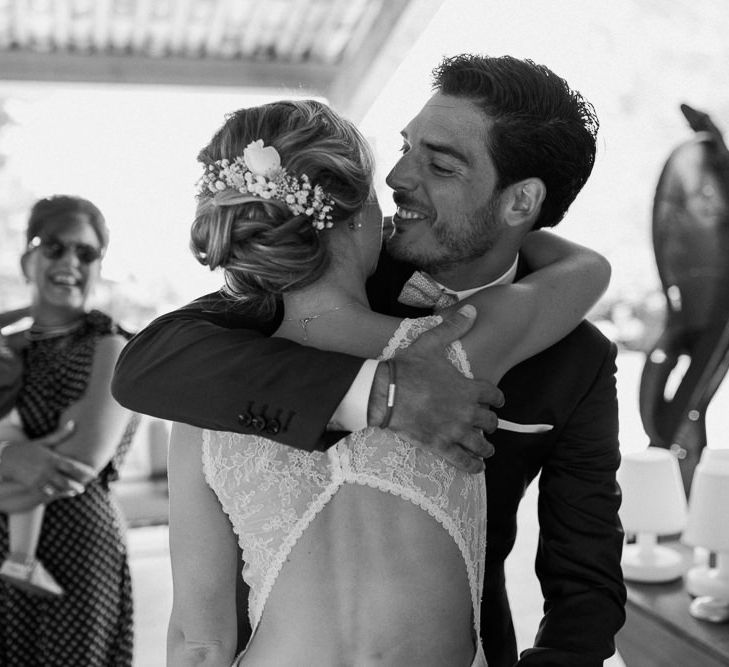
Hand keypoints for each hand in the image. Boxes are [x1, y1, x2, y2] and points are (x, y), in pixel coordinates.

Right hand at [0, 421, 94, 496]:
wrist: (5, 458)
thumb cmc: (27, 448)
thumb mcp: (44, 441)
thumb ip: (60, 435)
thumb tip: (73, 423)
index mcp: (52, 458)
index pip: (72, 466)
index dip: (84, 471)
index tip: (94, 473)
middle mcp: (47, 469)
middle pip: (66, 479)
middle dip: (76, 484)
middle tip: (84, 488)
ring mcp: (39, 478)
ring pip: (56, 487)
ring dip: (66, 490)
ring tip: (75, 492)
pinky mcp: (31, 485)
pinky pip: (44, 491)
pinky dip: (53, 493)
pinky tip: (58, 494)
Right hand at [368, 305, 503, 472]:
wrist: (384, 393)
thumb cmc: (407, 368)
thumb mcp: (430, 343)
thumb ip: (454, 327)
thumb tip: (472, 310)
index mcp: (468, 388)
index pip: (494, 396)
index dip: (496, 398)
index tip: (495, 401)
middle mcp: (467, 412)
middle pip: (490, 422)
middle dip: (490, 422)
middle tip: (486, 424)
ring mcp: (454, 431)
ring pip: (481, 444)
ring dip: (486, 447)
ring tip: (486, 448)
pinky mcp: (440, 446)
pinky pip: (464, 461)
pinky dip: (473, 466)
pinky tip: (477, 467)